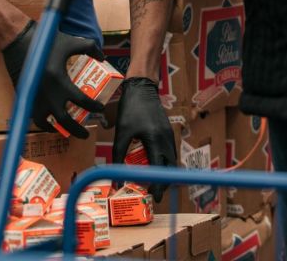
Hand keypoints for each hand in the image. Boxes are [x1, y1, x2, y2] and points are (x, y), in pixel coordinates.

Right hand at [1, 20, 105, 137]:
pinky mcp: (25, 97)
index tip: (100, 108)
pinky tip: (49, 122)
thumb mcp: (72, 42)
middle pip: (65, 121)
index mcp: (60, 82)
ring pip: (45, 123)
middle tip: (86, 134)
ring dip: (57, 130)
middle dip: (77, 130)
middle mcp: (47, 95)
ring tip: (65, 132)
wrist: (20, 41)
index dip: (94, 107)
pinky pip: (34, 116)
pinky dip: (42, 122)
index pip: (82, 101)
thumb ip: (90, 48)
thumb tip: (102, 57)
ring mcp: (35, 98)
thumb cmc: (47, 42)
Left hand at [111, 77, 176, 201]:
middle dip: (163, 183)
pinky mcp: (168, 132)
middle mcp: (166, 139)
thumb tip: (115, 176)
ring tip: (154, 183)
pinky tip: (155, 166)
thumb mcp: (121, 133)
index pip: (159, 169)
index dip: (157, 186)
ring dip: (164, 173)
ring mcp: (169, 135)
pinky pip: (170, 152)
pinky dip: (164, 163)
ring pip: (171, 160)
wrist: (141, 88)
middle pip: (169, 168)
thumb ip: (118, 155)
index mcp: (155, 140)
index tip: (153, 198)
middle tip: (153, 194)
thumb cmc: (130, 109)